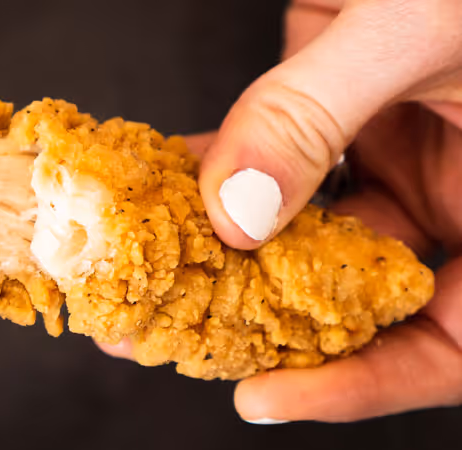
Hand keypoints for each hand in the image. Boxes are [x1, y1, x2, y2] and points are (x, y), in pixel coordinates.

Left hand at [101, 0, 461, 422]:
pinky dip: (214, 173)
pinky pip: (270, 158)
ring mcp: (394, 149)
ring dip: (217, 247)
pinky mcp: (338, 105)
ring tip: (138, 267)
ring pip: (299, 231)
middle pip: (354, 295)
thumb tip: (234, 206)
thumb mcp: (427, 27)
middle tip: (163, 329)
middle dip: (254, 315)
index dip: (363, 387)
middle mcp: (453, 192)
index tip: (263, 397)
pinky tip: (157, 188)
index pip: (450, 347)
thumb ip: (322, 113)